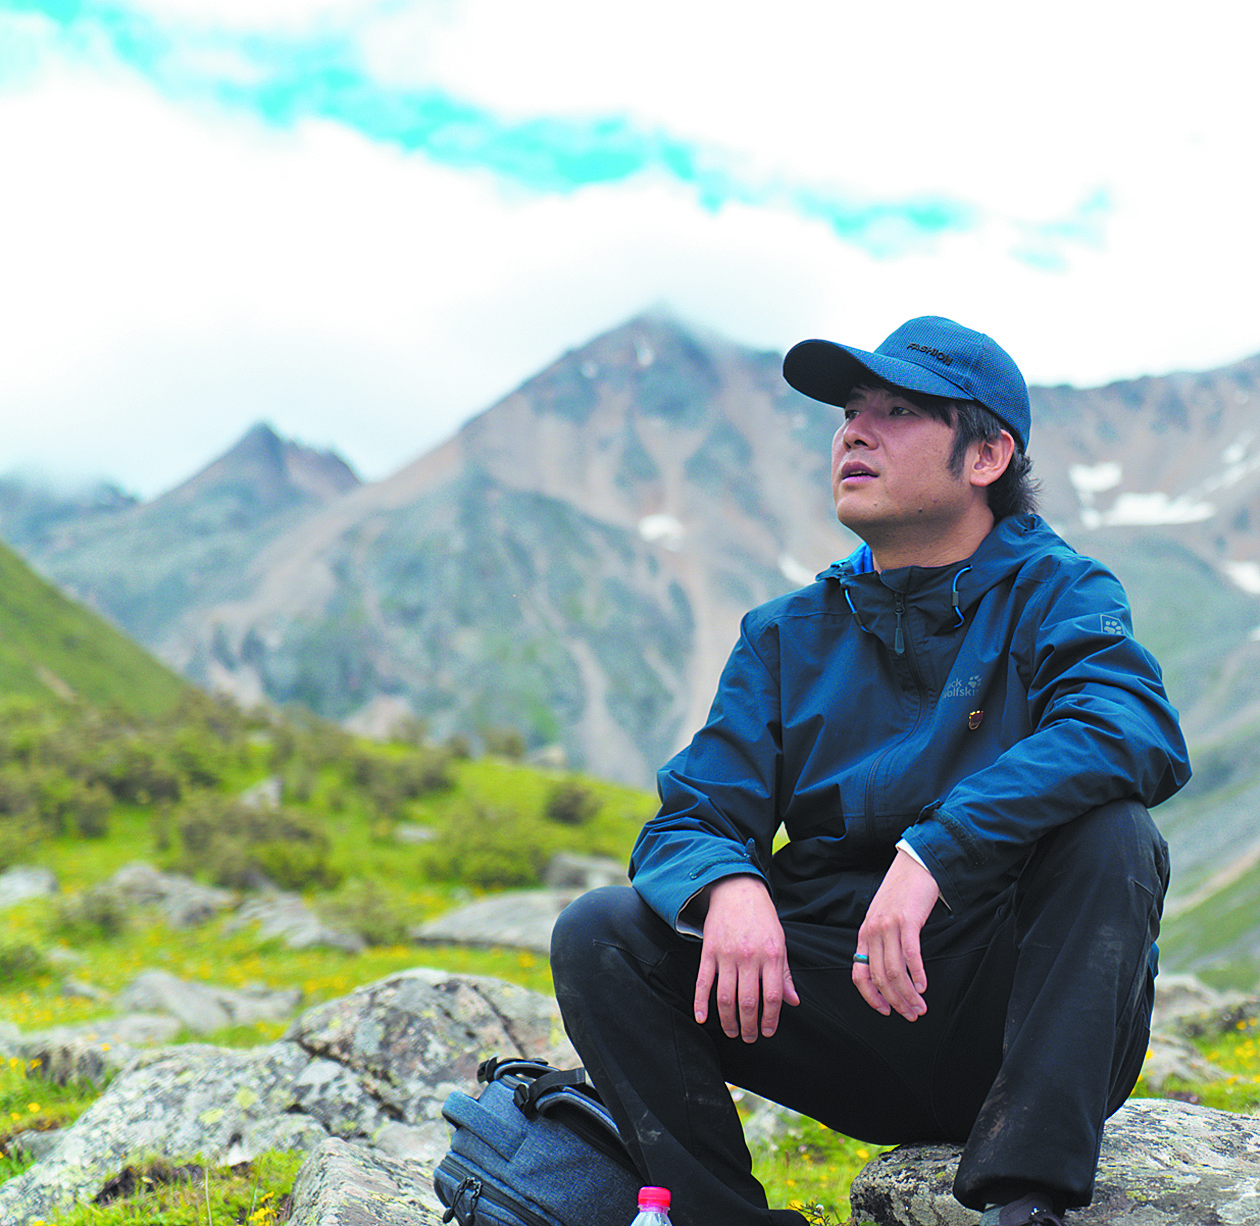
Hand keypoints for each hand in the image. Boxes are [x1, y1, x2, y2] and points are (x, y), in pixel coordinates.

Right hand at [693, 875, 799, 1041]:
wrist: (737, 890)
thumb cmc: (762, 918)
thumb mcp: (780, 942)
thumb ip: (785, 974)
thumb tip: (793, 1002)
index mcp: (771, 955)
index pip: (772, 996)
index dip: (770, 1020)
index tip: (768, 1032)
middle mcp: (749, 956)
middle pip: (748, 1001)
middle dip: (749, 1025)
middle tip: (750, 1038)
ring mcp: (727, 954)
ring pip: (726, 996)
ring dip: (728, 1020)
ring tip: (732, 1032)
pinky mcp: (709, 951)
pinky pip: (703, 982)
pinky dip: (700, 1003)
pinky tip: (702, 1019)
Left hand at [853, 850, 940, 1021]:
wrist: (914, 866)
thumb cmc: (900, 894)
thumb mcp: (881, 919)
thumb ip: (880, 942)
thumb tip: (887, 973)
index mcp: (864, 934)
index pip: (859, 974)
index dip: (871, 997)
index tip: (885, 1011)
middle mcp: (872, 932)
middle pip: (879, 977)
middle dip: (895, 1001)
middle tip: (911, 1015)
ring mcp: (889, 926)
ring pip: (895, 971)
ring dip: (908, 994)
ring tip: (920, 1007)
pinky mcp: (907, 921)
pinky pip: (910, 955)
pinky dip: (918, 974)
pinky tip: (924, 986)